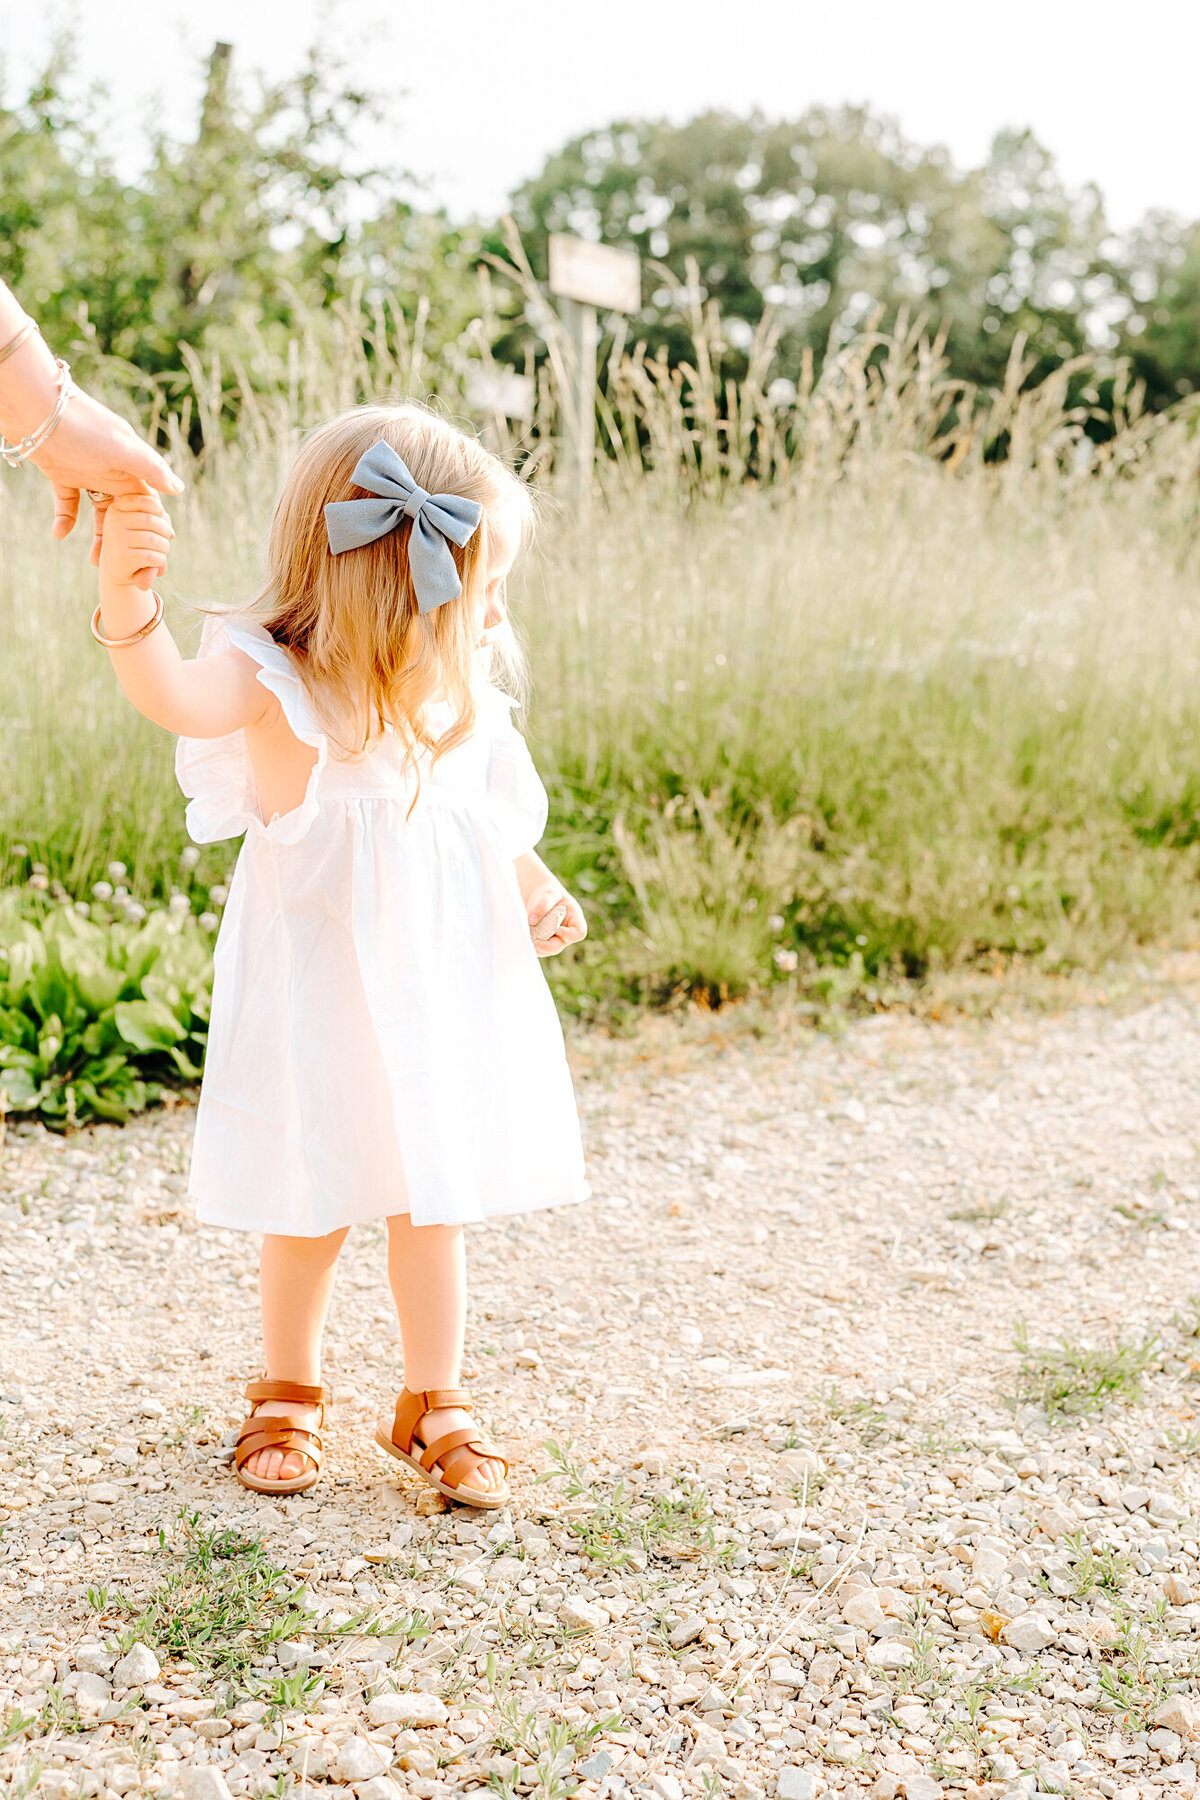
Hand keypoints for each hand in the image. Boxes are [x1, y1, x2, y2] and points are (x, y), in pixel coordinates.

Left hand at [32, 388, 182, 584]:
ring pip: (100, 514)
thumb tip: (178, 489)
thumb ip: (151, 468)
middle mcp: (113, 471)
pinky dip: (65, 520)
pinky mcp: (62, 474)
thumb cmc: (83, 426)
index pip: (149, 506)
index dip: (154, 532)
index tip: (156, 558)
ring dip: (99, 538)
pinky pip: (68, 503)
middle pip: (126, 516)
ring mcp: (88, 473)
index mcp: (132, 467)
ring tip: (95, 561)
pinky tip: (60, 534)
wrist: (35, 409)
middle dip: (128, 543)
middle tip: (127, 570)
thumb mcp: (122, 449)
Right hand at [98, 492, 174, 592]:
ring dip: (164, 548)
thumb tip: (170, 532)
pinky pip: (152, 556)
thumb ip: (157, 517)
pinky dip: (160, 561)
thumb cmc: (135, 543)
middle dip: (165, 532)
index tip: (161, 521)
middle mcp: (113, 521)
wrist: (117, 571)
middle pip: (152, 521)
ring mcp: (116, 539)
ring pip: (154, 540)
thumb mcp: (142, 525)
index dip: (160, 511)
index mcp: (116, 508)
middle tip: (164, 542)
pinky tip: (154, 564)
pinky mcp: (122, 558)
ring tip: (160, 553)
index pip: (146, 500)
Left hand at [525, 881, 586, 956]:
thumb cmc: (548, 894)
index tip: (557, 930)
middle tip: (535, 943)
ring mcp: (555, 939)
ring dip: (538, 947)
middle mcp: (566, 932)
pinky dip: (531, 945)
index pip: (579, 933)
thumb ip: (543, 905)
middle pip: (560, 945)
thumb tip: (532, 920)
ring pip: (548, 950)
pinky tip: (525, 938)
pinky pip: (539, 948)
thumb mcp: (548, 894)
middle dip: (548, 946)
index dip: (569, 935)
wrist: (538, 898)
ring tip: (527, 939)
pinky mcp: (543, 942)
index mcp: (574, 919)